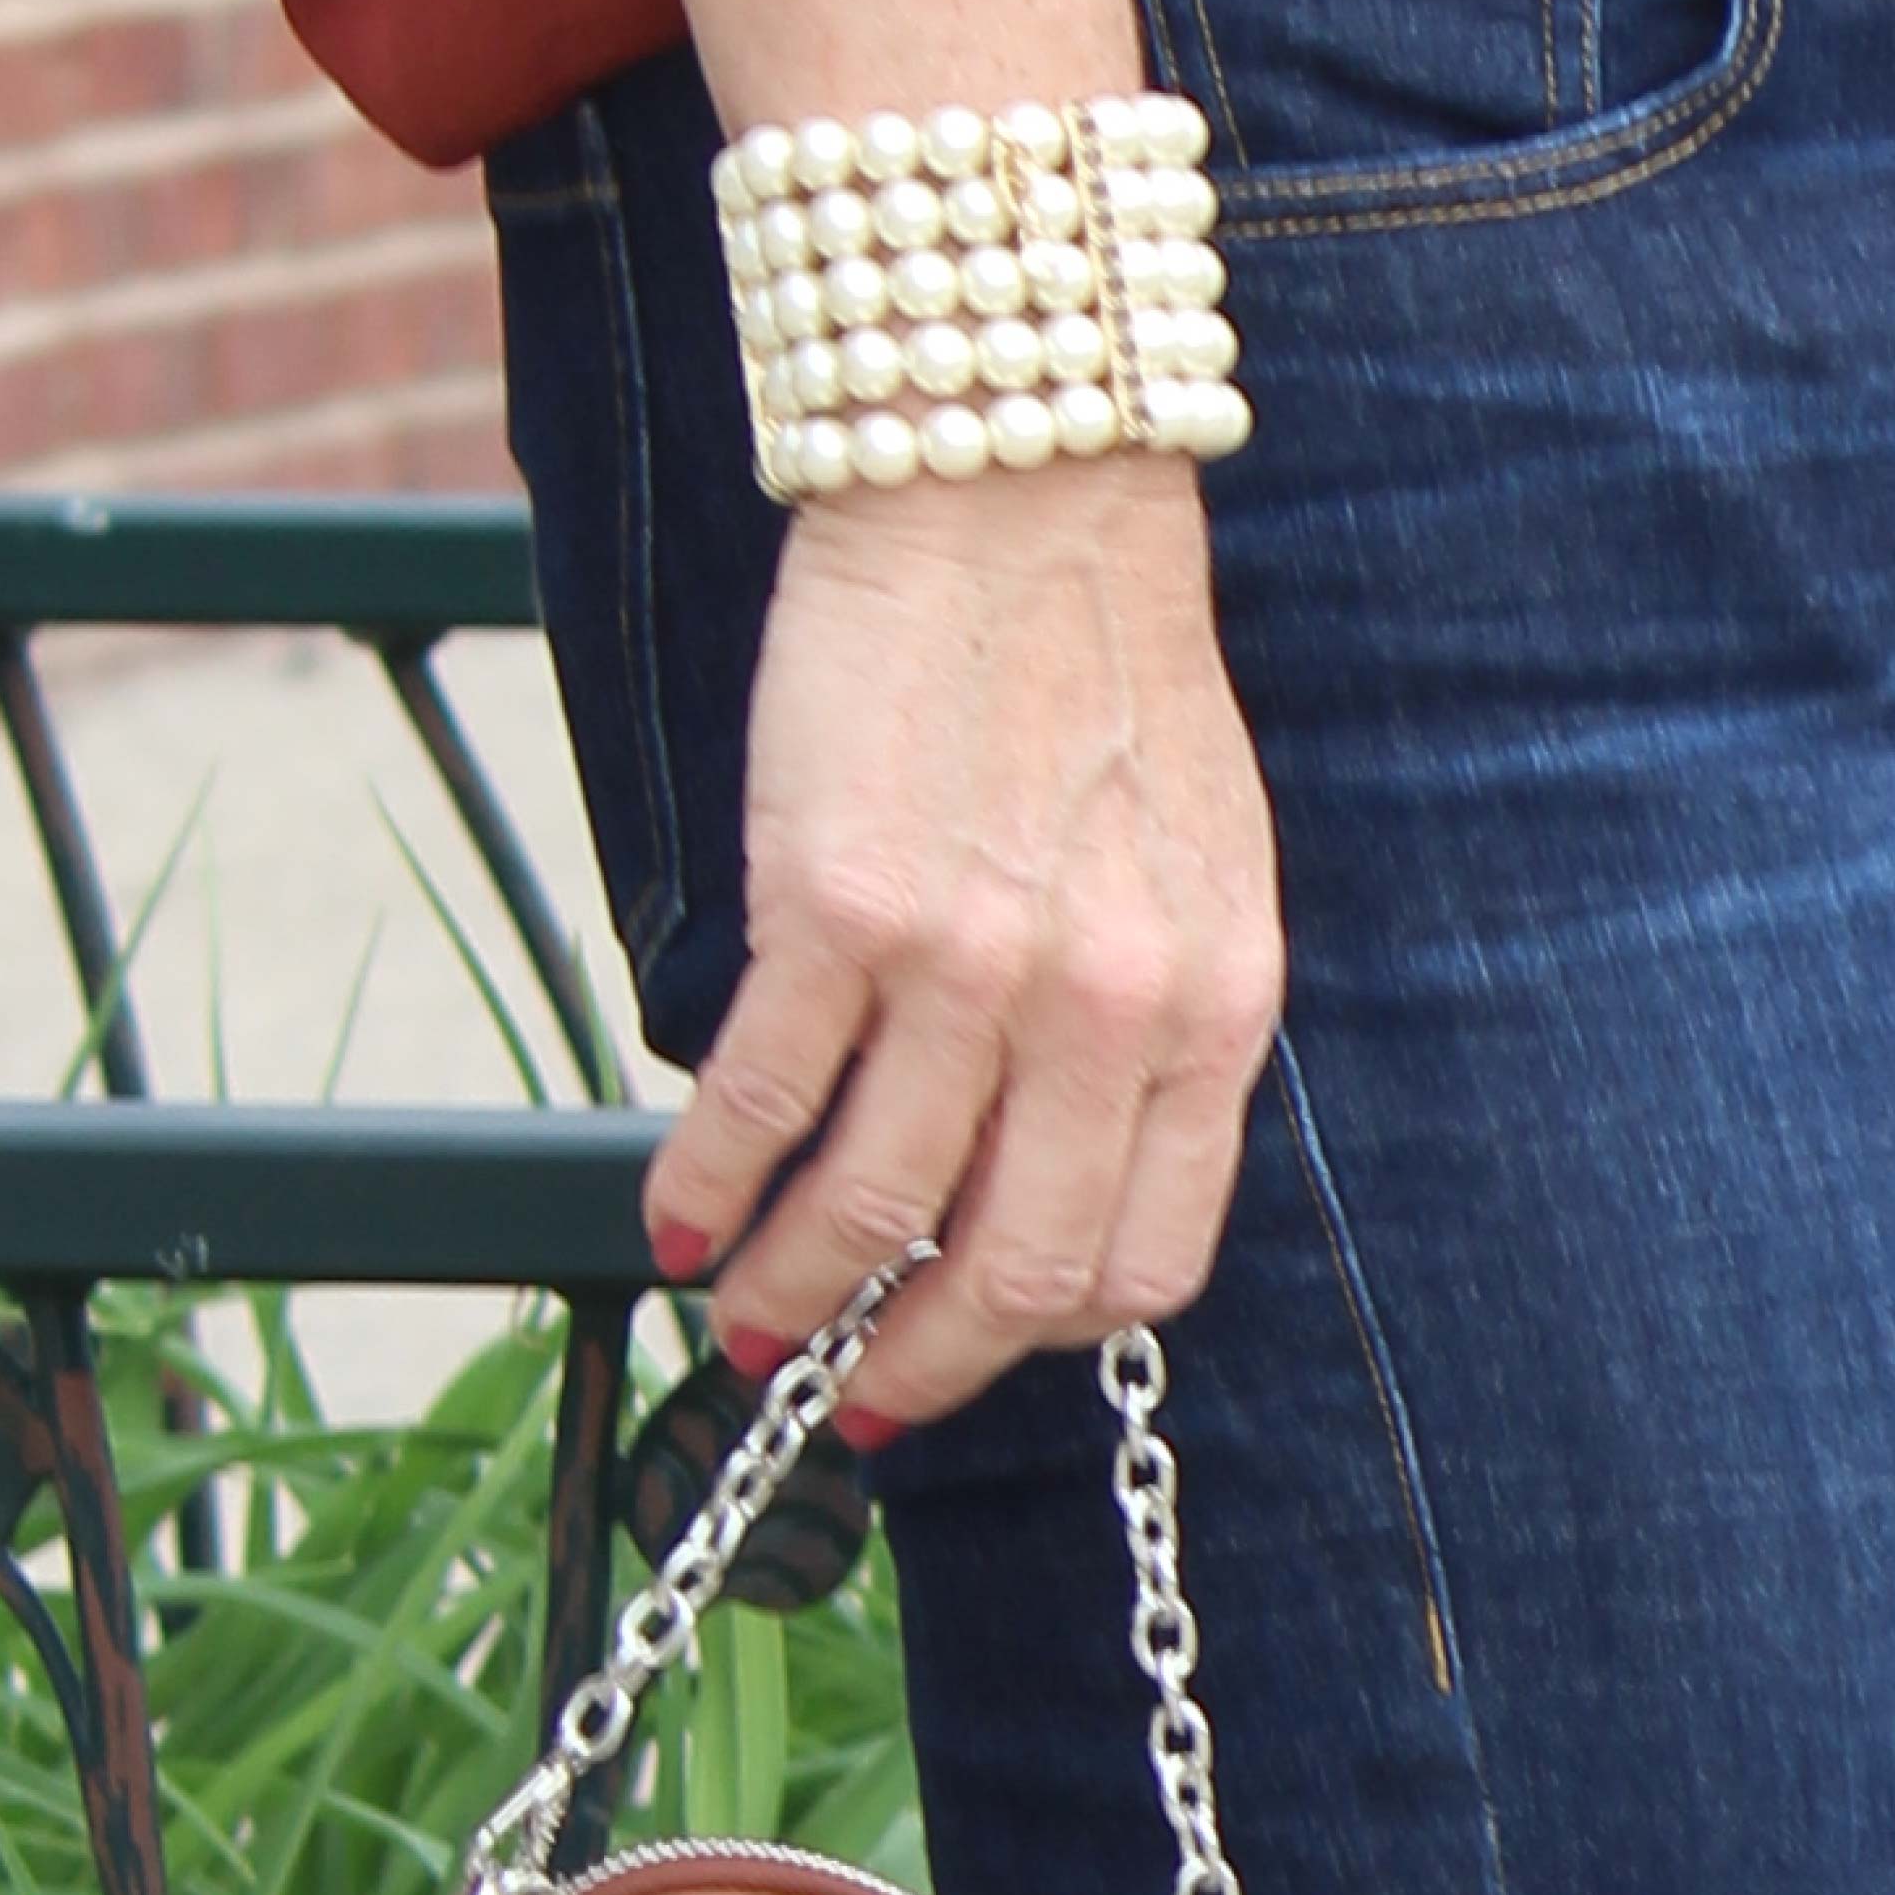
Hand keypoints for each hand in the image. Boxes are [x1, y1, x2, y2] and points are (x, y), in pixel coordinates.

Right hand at [645, 456, 1284, 1434]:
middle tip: (850, 1398)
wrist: (1021, 495)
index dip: (1052, 1338)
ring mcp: (970, 965)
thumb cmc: (1106, 681)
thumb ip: (1155, 1031)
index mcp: (1214, 1011)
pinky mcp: (836, 906)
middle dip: (921, 1367)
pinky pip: (760, 1097)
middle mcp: (1106, 1009)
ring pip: (872, 1208)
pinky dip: (709, 1183)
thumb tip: (1054, 1176)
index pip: (1147, 1258)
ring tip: (745, 1321)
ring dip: (794, 1295)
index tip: (979, 1352)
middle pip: (1014, 1271)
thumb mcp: (1201, 877)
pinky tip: (680, 1216)